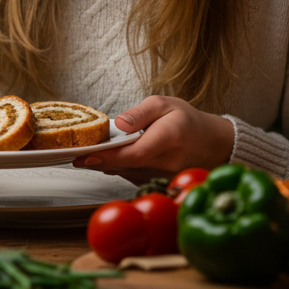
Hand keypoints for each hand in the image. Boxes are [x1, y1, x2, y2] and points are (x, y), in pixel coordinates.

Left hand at [72, 96, 234, 184]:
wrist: (213, 145)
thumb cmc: (187, 122)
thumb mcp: (164, 104)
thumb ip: (139, 113)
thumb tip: (118, 124)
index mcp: (170, 138)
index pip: (134, 153)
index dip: (107, 157)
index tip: (84, 157)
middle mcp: (168, 162)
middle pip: (125, 166)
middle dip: (98, 160)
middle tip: (75, 153)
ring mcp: (165, 177)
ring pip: (126, 173)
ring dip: (107, 164)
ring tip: (91, 152)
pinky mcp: (159, 184)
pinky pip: (132, 177)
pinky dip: (119, 167)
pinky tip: (112, 158)